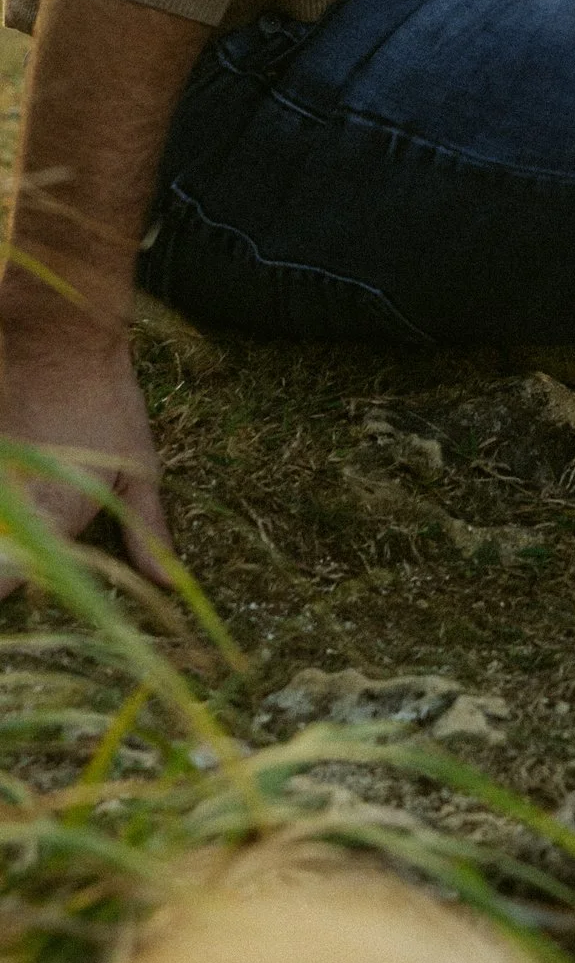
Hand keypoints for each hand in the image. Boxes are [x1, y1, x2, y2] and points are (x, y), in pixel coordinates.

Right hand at [0, 307, 172, 591]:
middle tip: (25, 568)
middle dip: (9, 565)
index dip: (8, 603)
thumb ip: (146, 532)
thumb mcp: (139, 470)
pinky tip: (13, 505)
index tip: (18, 621)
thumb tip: (170, 583)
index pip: (7, 584)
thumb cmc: (106, 405)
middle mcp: (11, 509)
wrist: (59, 342)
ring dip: (4, 540)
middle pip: (0, 560)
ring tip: (21, 537)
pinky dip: (4, 508)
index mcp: (52, 522)